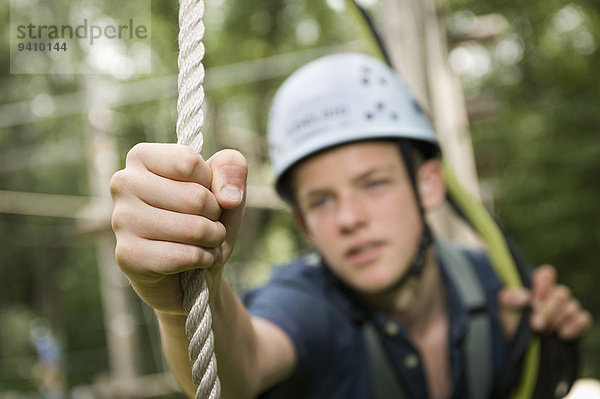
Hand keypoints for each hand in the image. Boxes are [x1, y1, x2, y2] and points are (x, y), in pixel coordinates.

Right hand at [110, 143, 247, 313]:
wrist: (189, 271)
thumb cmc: (204, 218)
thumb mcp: (227, 186)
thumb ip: (232, 168)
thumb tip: (228, 197)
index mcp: (141, 157)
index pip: (189, 162)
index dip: (210, 182)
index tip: (203, 191)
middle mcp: (123, 183)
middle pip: (195, 197)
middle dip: (214, 215)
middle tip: (205, 222)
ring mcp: (121, 220)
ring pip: (193, 229)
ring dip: (213, 239)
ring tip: (203, 240)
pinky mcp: (127, 256)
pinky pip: (186, 256)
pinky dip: (204, 259)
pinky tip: (195, 260)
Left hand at [498, 265, 591, 340]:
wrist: (521, 344)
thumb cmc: (514, 319)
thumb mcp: (504, 308)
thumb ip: (509, 298)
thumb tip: (525, 297)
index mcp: (538, 286)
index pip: (547, 275)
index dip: (543, 284)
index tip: (533, 298)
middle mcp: (555, 294)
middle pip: (561, 294)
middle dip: (547, 311)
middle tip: (535, 324)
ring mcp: (568, 308)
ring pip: (571, 307)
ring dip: (557, 321)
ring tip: (543, 332)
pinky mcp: (577, 322)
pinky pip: (583, 319)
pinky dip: (574, 327)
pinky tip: (561, 334)